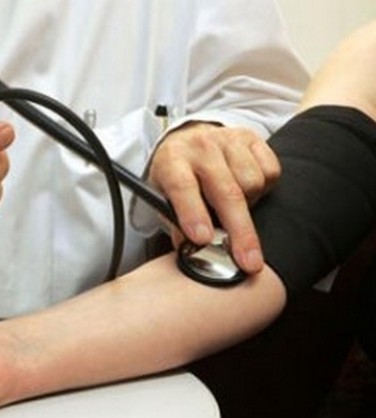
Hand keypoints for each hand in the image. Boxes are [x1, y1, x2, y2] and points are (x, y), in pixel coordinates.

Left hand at [150, 122, 279, 272]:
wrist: (188, 140)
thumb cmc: (176, 175)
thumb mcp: (164, 197)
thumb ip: (175, 224)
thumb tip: (190, 252)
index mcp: (172, 161)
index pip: (182, 187)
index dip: (193, 213)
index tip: (203, 239)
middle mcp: (200, 147)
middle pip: (226, 191)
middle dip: (239, 231)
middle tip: (248, 262)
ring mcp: (227, 140)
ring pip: (252, 183)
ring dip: (248, 205)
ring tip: (233, 207)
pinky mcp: (251, 137)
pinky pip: (270, 171)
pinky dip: (264, 188)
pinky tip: (246, 189)